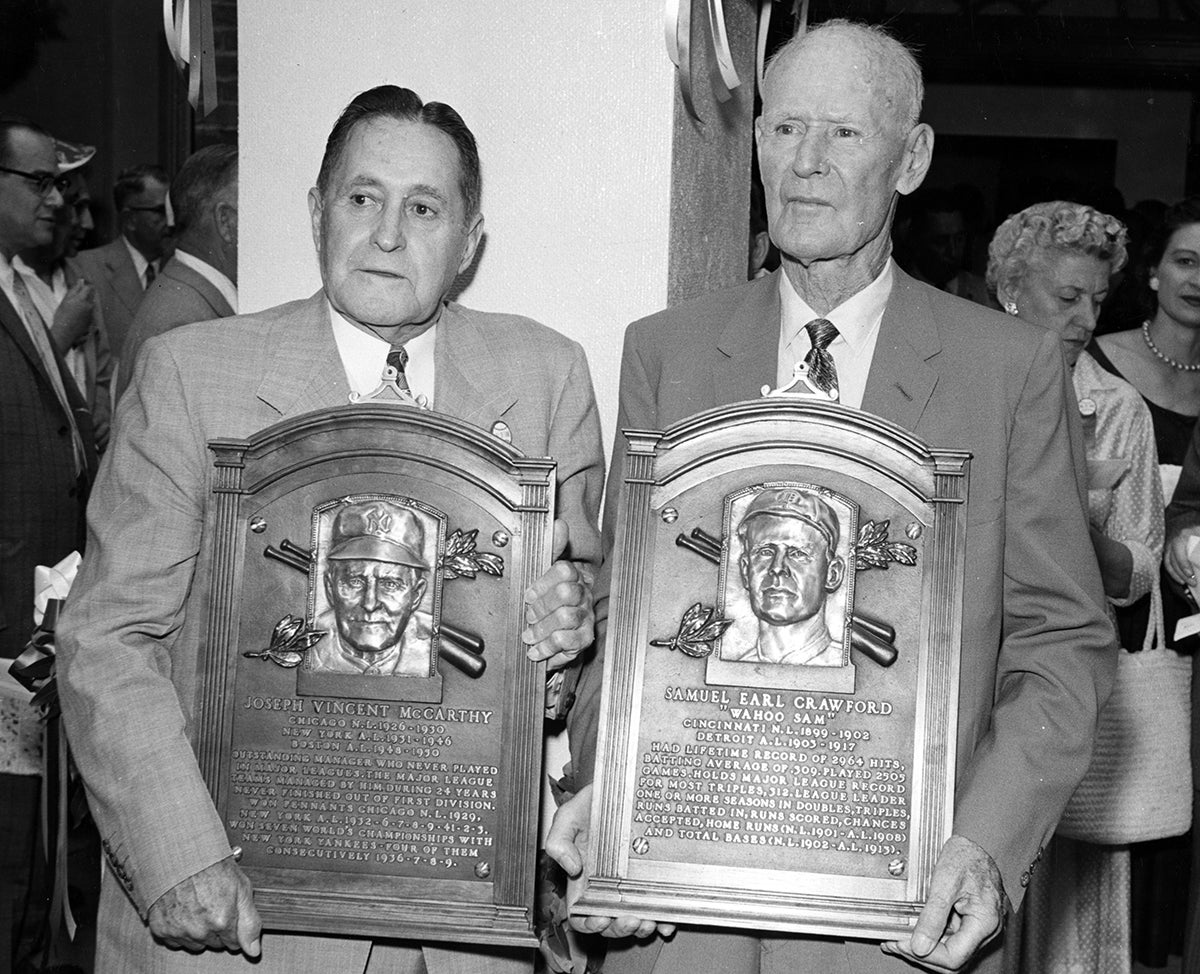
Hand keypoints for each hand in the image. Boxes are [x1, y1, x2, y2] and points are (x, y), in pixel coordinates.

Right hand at [50, 280, 94, 353]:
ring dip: (83, 305)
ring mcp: (92, 314)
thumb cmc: (62, 316)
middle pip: (91, 296)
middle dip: (84, 296)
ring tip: (72, 311)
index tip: (82, 285)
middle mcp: (90, 306)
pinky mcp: (91, 321)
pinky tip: (75, 318)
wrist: (64, 333)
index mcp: (83, 299)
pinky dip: (83, 313)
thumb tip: (81, 281)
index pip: (89, 287)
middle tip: (73, 301)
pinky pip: (89, 314)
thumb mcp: (65, 301)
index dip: (86, 285)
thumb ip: (74, 290)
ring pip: (90, 305)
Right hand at [147, 856, 261, 955]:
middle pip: (215, 944)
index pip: (234, 943)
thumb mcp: (242, 888)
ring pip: (195, 944)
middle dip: (217, 928)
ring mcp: (178, 930)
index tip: (230, 912)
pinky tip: (184, 909)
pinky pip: (175, 940)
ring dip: (198, 930)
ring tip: (199, 905)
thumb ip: (250, 922)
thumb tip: (254, 950)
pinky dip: (180, 928)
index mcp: (221, 920)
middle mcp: (199, 930)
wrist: (179, 854)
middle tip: (214, 903)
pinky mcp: (160, 929)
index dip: (234, 927)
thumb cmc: (211, 865)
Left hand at [523, 519, 593, 668]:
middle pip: (566, 593)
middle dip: (541, 606)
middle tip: (528, 615)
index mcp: (573, 575)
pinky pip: (568, 641)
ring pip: (565, 617)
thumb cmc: (551, 599)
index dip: (542, 583)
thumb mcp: (545, 571)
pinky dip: (548, 647)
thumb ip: (550, 548)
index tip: (527, 594)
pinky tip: (536, 650)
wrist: (563, 628)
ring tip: (528, 634)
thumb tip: (559, 524)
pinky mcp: (584, 638)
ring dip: (541, 628)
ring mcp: (585, 616)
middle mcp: (582, 594)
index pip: (563, 570)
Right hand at [545, 784, 674, 940]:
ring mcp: (630, 886)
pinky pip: (658, 907)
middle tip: (630, 919)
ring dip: (642, 927)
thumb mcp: (568, 816)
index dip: (589, 924)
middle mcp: (606, 888)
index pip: (581, 915)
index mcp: (582, 881)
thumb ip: (559, 841)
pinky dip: (663, 920)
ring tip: (648, 920)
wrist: (621, 786)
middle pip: (611, 923)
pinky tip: (666, 920)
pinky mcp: (651, 879)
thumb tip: (570, 867)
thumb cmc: (591, 804)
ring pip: (635, 919)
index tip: (600, 918)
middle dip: (620, 928)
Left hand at [881, 835, 1003, 972]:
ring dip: (922, 948)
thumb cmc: (967, 856)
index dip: (926, 955)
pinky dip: (929, 937)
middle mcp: (984, 930)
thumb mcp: (945, 882)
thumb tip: (919, 946)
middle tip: (895, 943)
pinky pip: (948, 938)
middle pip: (951, 960)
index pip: (954, 957)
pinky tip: (910, 931)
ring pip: (948, 951)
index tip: (903, 943)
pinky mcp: (967, 922)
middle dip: (921, 955)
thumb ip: (933, 916)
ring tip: (897, 939)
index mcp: (984, 922)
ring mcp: (976, 927)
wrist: (976, 841)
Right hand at [1165, 526, 1199, 587]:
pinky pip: (1167, 563)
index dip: (1184, 564)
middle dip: (1183, 573)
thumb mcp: (1199, 531)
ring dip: (1178, 575)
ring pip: (1169, 563)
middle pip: (1174, 560)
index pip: (1180, 552)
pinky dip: (1172, 573)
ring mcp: (1168, 545)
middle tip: (1193, 581)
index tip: (1192, 574)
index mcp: (1183, 535)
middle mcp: (1173, 541)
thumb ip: (1199, 545)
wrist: (1181, 518)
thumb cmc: (1194, 526)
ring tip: (1187, 583)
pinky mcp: (1166, 549)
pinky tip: (1180, 580)